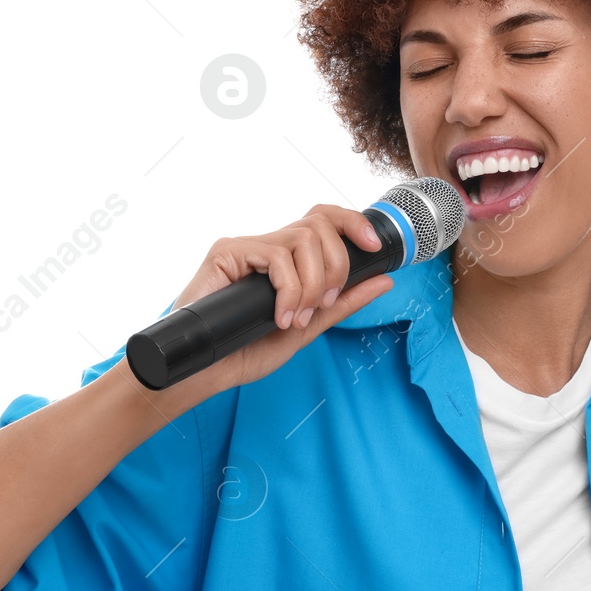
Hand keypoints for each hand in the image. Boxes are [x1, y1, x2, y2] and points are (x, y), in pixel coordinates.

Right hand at [173, 204, 395, 390]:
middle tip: (322, 304)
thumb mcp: (307, 328)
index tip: (375, 247)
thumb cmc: (247, 350)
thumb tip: (384, 280)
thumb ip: (342, 303)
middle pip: (320, 223)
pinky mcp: (227, 251)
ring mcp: (247, 246)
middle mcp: (269, 246)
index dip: (353, 223)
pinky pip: (276, 256)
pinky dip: (289, 290)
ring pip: (302, 239)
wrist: (206, 371)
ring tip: (295, 318)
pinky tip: (279, 316)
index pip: (325, 219)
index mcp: (289, 259)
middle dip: (336, 265)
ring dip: (312, 285)